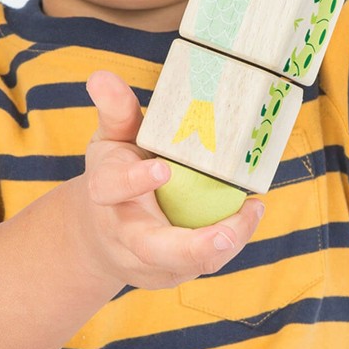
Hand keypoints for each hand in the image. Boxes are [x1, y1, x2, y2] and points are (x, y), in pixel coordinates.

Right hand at [78, 70, 263, 289]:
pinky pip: (200, 265)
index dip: (135, 181)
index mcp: (104, 192)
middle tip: (226, 234)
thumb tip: (101, 75)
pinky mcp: (169, 273)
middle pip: (151, 248)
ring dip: (222, 244)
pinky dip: (227, 244)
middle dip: (191, 246)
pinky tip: (249, 216)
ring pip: (184, 263)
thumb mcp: (111, 139)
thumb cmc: (113, 173)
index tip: (162, 168)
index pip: (112, 188)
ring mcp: (146, 261)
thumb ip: (115, 110)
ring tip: (252, 212)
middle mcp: (123, 233)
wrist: (96, 235)